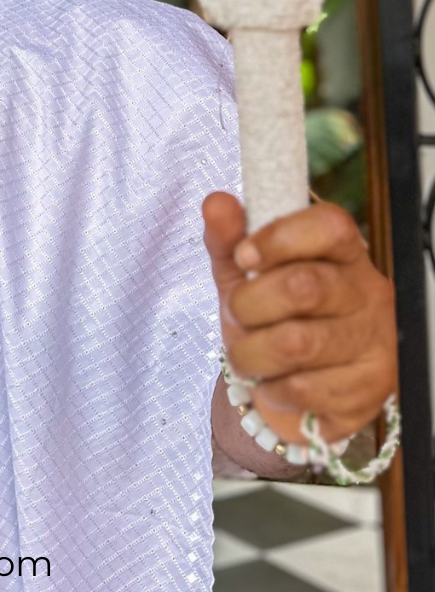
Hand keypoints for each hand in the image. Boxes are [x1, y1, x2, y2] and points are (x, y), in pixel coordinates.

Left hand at [204, 192, 397, 444]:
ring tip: (246, 354)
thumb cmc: (268, 314)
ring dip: (251, 353)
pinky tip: (272, 383)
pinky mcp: (371, 387)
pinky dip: (272, 389)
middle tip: (237, 315)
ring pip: (298, 343)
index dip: (279, 238)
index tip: (242, 255)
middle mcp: (367, 290)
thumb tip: (216, 202)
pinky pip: (306, 389)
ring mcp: (374, 340)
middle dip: (248, 305)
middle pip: (304, 286)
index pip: (330, 226)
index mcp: (340, 250)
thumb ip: (227, 237)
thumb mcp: (241, 272)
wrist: (292, 384)